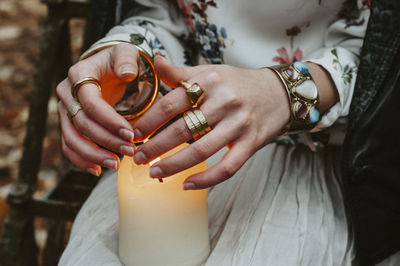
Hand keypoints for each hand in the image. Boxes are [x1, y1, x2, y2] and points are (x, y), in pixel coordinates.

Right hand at [56, 43, 139, 175]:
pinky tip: (97, 170)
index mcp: (80, 74)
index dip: (110, 120)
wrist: (107, 67)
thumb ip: (128, 60)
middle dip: (107, 140)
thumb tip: (128, 73)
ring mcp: (65, 110)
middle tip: (130, 151)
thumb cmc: (119, 60)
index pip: (91, 103)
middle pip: (81, 123)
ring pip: (71, 138)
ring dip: (93, 155)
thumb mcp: (127, 53)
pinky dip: (81, 160)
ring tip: (115, 165)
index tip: (131, 134)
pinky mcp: (68, 123)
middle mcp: (67, 93)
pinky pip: (68, 145)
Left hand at [132, 56, 289, 188]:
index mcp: (209, 82)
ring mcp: (239, 124)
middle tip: (138, 158)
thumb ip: (181, 72)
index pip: (171, 103)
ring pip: (201, 151)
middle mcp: (224, 102)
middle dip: (155, 147)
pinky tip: (187, 184)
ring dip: (173, 165)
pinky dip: (206, 180)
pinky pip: (226, 167)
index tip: (134, 134)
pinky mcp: (251, 143)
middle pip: (182, 129)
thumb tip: (154, 60)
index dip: (149, 121)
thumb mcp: (210, 71)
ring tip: (155, 171)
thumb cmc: (238, 83)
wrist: (279, 93)